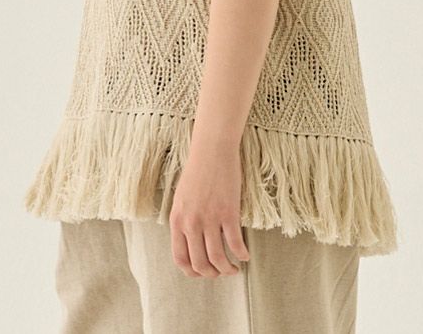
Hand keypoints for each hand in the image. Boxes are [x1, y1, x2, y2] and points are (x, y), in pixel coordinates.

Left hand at [168, 143, 250, 277]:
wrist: (212, 149)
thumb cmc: (198, 171)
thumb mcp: (182, 198)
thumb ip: (184, 221)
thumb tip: (191, 243)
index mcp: (177, 220)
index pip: (180, 259)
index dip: (192, 272)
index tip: (203, 272)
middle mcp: (191, 222)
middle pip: (200, 263)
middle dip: (212, 274)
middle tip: (221, 272)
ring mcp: (210, 218)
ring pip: (218, 258)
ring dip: (227, 269)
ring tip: (234, 268)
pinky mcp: (228, 212)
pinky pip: (235, 243)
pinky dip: (241, 254)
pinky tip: (245, 256)